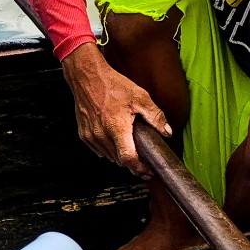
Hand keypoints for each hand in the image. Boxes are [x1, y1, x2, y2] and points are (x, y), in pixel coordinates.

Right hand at [60, 45, 170, 175]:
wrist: (88, 77)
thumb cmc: (112, 85)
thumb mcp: (140, 97)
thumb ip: (155, 116)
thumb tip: (166, 131)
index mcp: (117, 128)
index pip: (128, 159)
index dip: (139, 169)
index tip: (146, 172)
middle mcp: (102, 135)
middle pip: (119, 160)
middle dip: (132, 160)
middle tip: (141, 155)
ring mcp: (91, 136)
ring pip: (109, 156)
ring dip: (119, 154)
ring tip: (127, 142)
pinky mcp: (84, 134)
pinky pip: (99, 149)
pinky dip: (108, 148)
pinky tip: (114, 137)